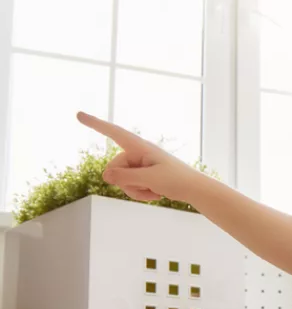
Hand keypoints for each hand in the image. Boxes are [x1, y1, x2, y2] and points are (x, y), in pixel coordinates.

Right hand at [76, 111, 204, 202]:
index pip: (113, 132)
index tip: (79, 115)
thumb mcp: (149, 179)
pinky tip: (156, 194)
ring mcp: (140, 165)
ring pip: (121, 180)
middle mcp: (138, 153)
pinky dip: (141, 193)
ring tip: (155, 190)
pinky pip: (130, 186)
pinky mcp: (143, 175)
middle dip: (126, 182)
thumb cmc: (176, 180)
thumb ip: (125, 177)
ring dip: (135, 190)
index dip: (95, 124)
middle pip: (114, 168)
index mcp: (140, 147)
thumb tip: (104, 175)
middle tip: (150, 185)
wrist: (195, 189)